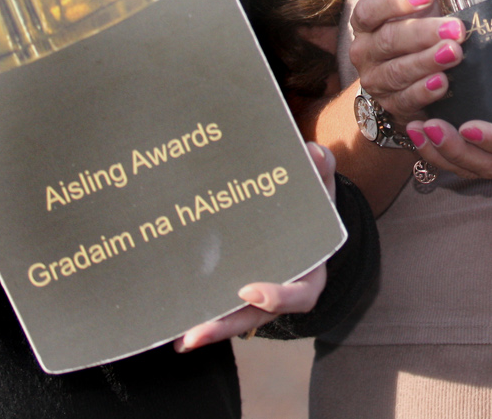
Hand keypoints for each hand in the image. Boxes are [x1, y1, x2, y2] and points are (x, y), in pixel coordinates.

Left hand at [175, 143, 335, 350]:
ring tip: (179, 338)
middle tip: (195, 333)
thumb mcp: (320, 186)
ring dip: (208, 328)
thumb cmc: (311, 201)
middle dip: (227, 326)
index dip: (277, 298)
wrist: (299, 211)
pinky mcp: (234, 290)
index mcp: (309, 271)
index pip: (300, 295)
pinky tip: (171, 325)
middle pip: (256, 316)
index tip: (249, 290)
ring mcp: (256, 295)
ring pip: (234, 318)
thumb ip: (321, 170)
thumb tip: (314, 153)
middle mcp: (282, 290)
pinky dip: (198, 315)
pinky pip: (219, 307)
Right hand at [348, 0, 461, 125]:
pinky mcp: (391, 106)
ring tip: (455, 53)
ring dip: (427, 61)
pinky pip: (405, 100)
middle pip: (389, 40)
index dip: (396, 1)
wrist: (409, 77)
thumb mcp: (421, 1)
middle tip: (456, 29)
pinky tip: (444, 83)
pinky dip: (424, 92)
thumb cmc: (418, 28)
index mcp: (367, 21)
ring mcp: (375, 80)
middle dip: (423, 33)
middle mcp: (364, 50)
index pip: (370, 9)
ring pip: (397, 71)